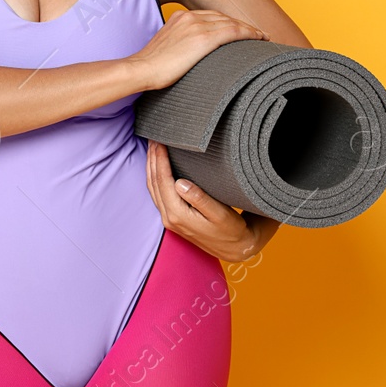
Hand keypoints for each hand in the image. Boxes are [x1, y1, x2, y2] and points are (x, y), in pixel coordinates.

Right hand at [129, 8, 267, 91]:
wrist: (142, 69)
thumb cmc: (152, 65)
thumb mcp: (166, 46)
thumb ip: (180, 43)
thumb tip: (188, 54)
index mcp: (179, 17)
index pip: (211, 16)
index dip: (228, 22)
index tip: (240, 30)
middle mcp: (189, 17)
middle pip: (223, 17)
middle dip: (241, 24)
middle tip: (256, 33)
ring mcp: (197, 26)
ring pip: (231, 23)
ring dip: (249, 29)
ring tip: (262, 36)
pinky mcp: (203, 38)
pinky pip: (233, 31)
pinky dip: (249, 33)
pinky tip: (259, 37)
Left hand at [144, 140, 264, 262]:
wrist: (234, 248)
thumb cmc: (231, 230)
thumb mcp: (220, 214)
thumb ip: (199, 199)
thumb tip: (179, 183)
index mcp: (178, 215)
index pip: (163, 181)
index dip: (160, 159)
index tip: (160, 142)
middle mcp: (168, 217)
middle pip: (154, 182)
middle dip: (153, 159)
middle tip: (153, 138)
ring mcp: (168, 218)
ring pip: (153, 187)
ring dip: (151, 166)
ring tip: (152, 147)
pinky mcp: (172, 218)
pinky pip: (157, 193)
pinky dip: (155, 177)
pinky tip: (157, 166)